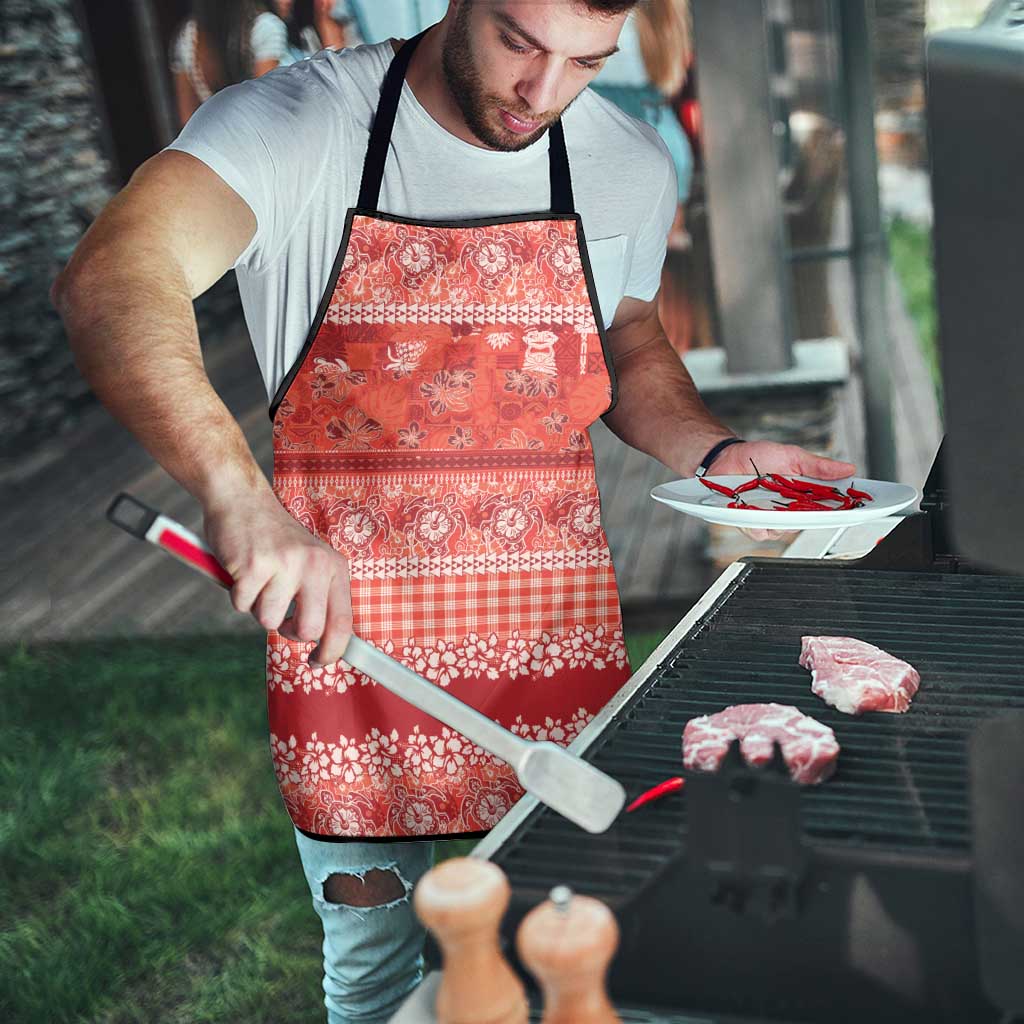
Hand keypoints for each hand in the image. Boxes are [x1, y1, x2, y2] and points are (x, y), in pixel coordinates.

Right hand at [202, 489, 352, 665]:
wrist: (241, 499)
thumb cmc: (274, 539)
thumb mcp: (309, 562)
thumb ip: (318, 596)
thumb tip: (324, 643)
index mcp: (333, 567)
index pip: (343, 621)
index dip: (332, 651)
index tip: (319, 662)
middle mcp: (315, 565)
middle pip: (309, 630)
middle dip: (289, 632)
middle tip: (280, 616)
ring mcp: (285, 564)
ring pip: (269, 621)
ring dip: (257, 607)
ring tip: (259, 580)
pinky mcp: (253, 565)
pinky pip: (242, 605)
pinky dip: (237, 594)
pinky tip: (242, 570)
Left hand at [709, 440, 856, 542]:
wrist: (726, 457)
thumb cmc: (758, 457)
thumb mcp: (792, 456)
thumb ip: (818, 466)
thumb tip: (848, 468)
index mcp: (803, 495)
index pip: (829, 507)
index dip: (844, 510)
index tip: (858, 508)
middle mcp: (789, 510)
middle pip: (809, 523)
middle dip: (813, 517)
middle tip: (814, 506)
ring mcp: (770, 518)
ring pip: (784, 530)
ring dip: (782, 519)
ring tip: (776, 503)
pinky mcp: (750, 523)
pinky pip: (760, 531)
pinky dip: (759, 523)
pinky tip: (755, 512)